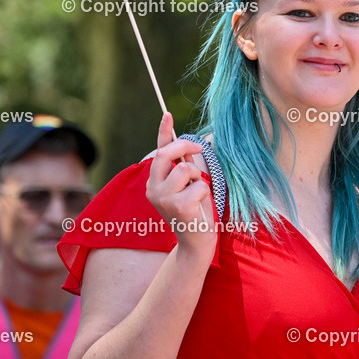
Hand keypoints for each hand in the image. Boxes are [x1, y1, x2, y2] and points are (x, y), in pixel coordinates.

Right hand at [144, 113, 215, 255]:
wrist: (196, 243)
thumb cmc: (194, 213)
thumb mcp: (187, 186)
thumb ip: (184, 167)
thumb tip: (189, 145)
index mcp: (153, 183)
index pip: (158, 151)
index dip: (164, 131)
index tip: (167, 114)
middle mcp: (153, 190)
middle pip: (166, 154)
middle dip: (185, 147)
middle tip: (199, 151)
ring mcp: (164, 199)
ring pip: (186, 169)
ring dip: (198, 178)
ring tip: (197, 194)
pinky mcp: (179, 207)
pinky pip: (199, 186)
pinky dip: (205, 193)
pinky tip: (200, 207)